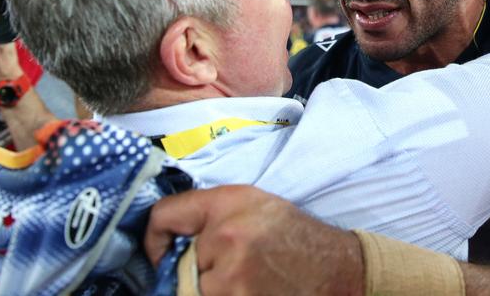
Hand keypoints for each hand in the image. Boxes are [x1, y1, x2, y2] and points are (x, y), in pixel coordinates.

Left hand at [145, 185, 363, 295]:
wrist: (334, 267)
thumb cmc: (291, 235)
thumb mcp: (251, 204)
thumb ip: (208, 215)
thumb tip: (166, 242)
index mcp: (228, 203)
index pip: (163, 216)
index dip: (154, 238)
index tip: (161, 252)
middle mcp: (227, 235)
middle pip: (180, 264)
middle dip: (198, 269)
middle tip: (232, 266)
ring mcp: (233, 276)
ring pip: (195, 290)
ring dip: (213, 289)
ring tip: (247, 279)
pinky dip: (226, 295)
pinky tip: (253, 288)